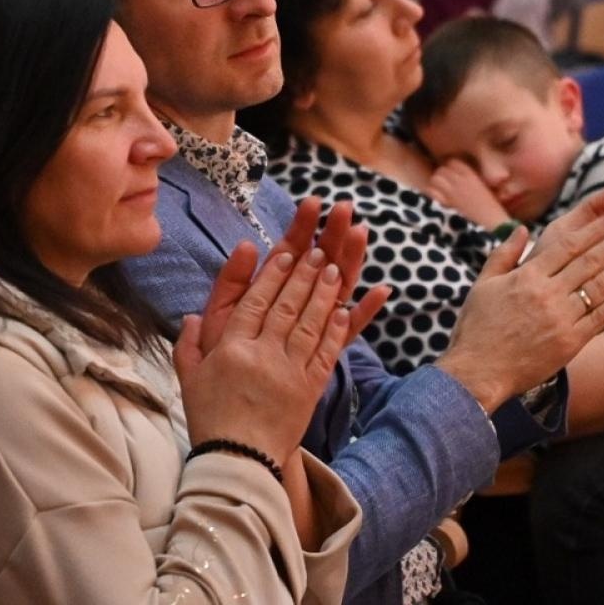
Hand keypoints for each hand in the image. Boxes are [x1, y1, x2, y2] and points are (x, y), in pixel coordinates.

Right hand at [174, 230, 362, 468]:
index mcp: (232, 348)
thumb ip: (188, 344)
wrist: (238, 462)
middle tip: (318, 252)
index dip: (273, 276)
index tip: (286, 254)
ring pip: (310, 324)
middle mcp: (263, 355)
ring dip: (324, 294)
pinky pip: (325, 354)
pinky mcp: (309, 390)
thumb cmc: (210, 419)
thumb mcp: (189, 378)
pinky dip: (335, 330)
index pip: (256, 302)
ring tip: (335, 270)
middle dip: (304, 275)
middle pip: (287, 306)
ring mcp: (289, 372)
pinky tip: (343, 311)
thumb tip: (191, 316)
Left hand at [195, 200, 388, 356]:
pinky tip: (382, 291)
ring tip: (362, 231)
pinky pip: (350, 329)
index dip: (300, 226)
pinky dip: (366, 312)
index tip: (313, 202)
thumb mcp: (220, 312)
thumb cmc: (220, 354)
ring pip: (338, 287)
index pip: (289, 250)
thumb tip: (247, 244)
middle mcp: (295, 301)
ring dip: (351, 259)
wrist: (230, 403)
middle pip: (318, 262)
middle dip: (330, 233)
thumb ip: (232, 280)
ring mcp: (313, 323)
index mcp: (270, 288)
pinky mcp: (324, 349)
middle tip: (345, 208)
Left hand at [427, 160, 508, 229]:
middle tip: (444, 191)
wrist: (495, 229)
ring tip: (440, 198)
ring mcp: (451, 191)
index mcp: (472, 176)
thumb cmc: (492, 214)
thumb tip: (457, 181)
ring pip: (434, 179)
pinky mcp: (444, 203)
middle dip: (441, 179)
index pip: (453, 163)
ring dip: (435, 187)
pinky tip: (436, 205)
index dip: (450, 171)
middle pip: (441, 171)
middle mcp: (460, 181)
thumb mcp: (484, 192)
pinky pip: (430, 192)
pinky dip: (431, 197)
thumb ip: (470, 183)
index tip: (451, 180)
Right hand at [436, 170, 603, 410]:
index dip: (596, 226)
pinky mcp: (570, 341)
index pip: (568, 244)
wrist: (479, 370)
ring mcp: (560, 318)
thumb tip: (522, 228)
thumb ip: (504, 254)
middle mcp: (546, 293)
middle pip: (589, 259)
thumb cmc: (477, 327)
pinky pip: (600, 316)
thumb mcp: (483, 284)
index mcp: (525, 276)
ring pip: (599, 285)